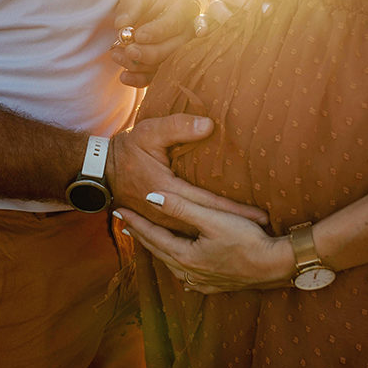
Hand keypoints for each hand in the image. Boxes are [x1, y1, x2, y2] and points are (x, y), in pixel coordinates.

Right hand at [106, 115, 268, 236]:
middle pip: (207, 224)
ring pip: (197, 234)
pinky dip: (206, 237)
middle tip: (266, 232)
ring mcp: (161, 221)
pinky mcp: (159, 222)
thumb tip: (209, 126)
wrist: (101, 171)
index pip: (209, 203)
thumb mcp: (150, 131)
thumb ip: (179, 127)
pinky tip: (223, 241)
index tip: (261, 217)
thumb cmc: (127, 149)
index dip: (236, 211)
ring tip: (252, 238)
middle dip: (236, 228)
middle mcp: (165, 212)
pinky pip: (187, 234)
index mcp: (167, 190)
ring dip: (223, 236)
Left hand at [112, 0, 199, 87]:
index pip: (174, 22)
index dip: (157, 31)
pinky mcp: (169, 65)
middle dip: (149, 53)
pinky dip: (140, 80)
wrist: (152, 9)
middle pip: (174, 48)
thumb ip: (130, 7)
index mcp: (185, 6)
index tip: (138, 36)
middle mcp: (189, 30)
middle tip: (128, 50)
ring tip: (117, 56)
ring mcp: (181, 50)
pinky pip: (157, 77)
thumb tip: (121, 25)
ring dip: (140, 65)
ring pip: (165, 64)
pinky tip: (124, 77)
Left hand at [115, 190, 294, 293]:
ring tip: (147, 240)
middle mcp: (189, 272)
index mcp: (185, 256)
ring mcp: (202, 282)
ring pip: (171, 263)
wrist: (276, 266)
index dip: (135, 222)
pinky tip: (181, 271)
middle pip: (158, 250)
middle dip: (141, 235)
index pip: (152, 235)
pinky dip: (178, 267)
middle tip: (124, 223)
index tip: (118, 210)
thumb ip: (181, 207)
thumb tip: (151, 197)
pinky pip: (187, 276)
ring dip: (158, 250)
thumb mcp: (213, 219)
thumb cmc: (248, 240)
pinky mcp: (215, 286)